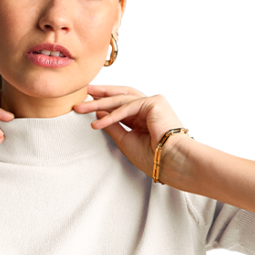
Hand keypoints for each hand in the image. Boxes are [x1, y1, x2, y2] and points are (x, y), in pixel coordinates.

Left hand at [74, 84, 188, 181]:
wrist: (172, 161)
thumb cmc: (153, 157)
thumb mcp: (125, 140)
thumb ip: (112, 125)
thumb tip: (98, 114)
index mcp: (145, 117)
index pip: (122, 106)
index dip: (104, 104)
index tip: (87, 105)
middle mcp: (150, 107)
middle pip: (121, 96)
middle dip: (101, 95)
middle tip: (84, 93)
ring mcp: (153, 103)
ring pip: (121, 100)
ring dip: (100, 103)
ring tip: (82, 106)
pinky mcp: (154, 103)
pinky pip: (127, 108)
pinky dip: (111, 116)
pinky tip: (98, 123)